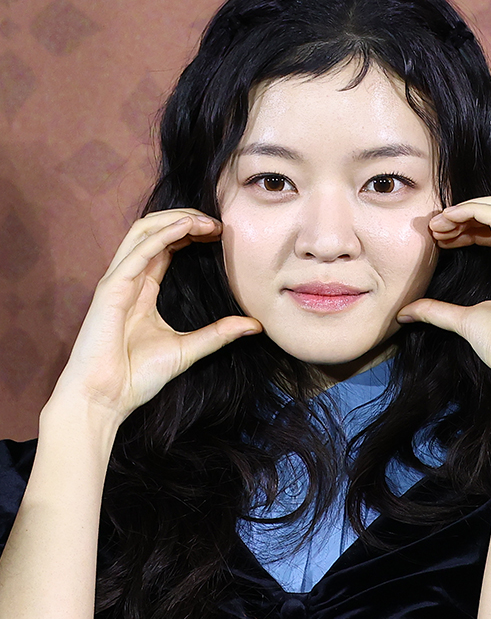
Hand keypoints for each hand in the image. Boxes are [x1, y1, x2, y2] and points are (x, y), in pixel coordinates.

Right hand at [47, 209, 262, 421]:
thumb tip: (255, 325)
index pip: (166, 246)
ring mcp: (118, 281)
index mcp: (143, 288)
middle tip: (217, 223)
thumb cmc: (137, 376)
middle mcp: (129, 279)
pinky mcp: (111, 289)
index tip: (220, 234)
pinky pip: (138, 251)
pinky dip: (163, 234)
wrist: (106, 399)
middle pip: (155, 231)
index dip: (191, 233)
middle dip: (186, 219)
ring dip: (175, 219)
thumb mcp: (189, 349)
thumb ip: (219, 333)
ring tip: (205, 220)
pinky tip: (186, 227)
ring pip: (143, 231)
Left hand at [396, 194, 490, 384]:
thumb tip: (406, 312)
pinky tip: (446, 222)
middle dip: (466, 213)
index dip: (472, 225)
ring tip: (437, 227)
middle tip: (435, 229)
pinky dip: (469, 211)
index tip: (443, 238)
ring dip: (464, 211)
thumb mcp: (466, 321)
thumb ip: (438, 311)